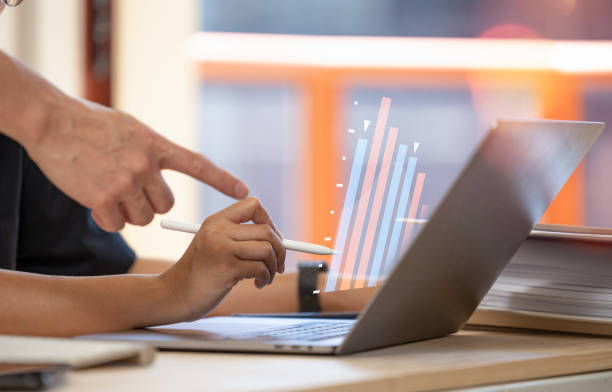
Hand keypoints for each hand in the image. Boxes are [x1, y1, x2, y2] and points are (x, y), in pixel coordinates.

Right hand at [25, 98, 247, 231]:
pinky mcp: (102, 200)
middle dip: (152, 202)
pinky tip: (95, 201)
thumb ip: (151, 150)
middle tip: (131, 189)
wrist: (53, 123)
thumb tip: (161, 169)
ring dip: (129, 212)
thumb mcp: (131, 127)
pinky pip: (117, 225)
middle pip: (166, 204)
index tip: (244, 192)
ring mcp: (125, 183)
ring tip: (110, 191)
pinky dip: (107, 219)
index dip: (222, 180)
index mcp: (156, 145)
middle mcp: (145, 166)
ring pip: (143, 218)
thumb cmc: (91, 123)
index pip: (198, 165)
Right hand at [161, 197, 285, 319]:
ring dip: (273, 267)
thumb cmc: (200, 274)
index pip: (253, 205)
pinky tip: (257, 284)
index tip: (271, 240)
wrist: (174, 295)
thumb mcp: (214, 245)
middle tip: (278, 264)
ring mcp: (221, 248)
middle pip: (266, 230)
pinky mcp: (226, 268)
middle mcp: (218, 230)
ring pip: (267, 250)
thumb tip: (279, 240)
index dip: (269, 221)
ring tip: (265, 277)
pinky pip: (260, 268)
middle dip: (280, 249)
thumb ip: (239, 238)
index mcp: (216, 221)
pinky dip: (265, 278)